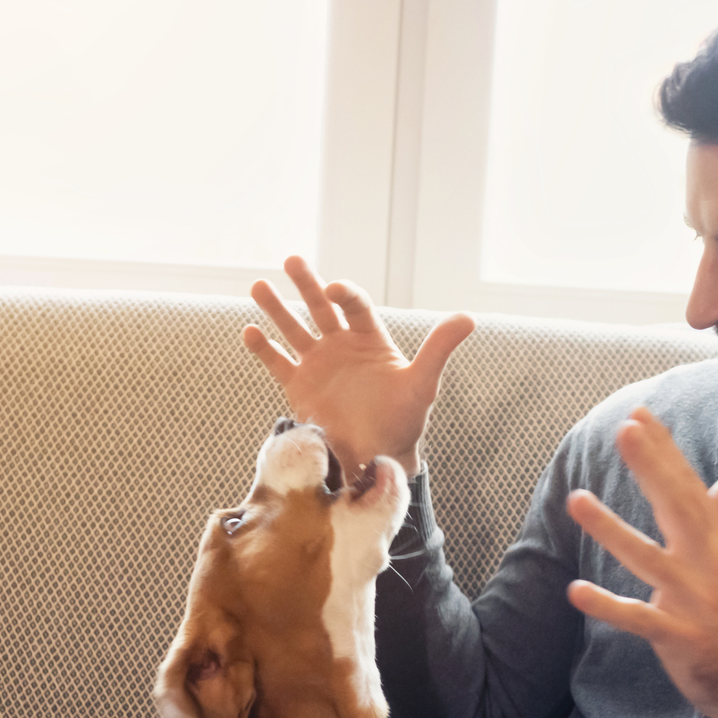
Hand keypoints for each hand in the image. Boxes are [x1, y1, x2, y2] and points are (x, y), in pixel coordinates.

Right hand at [242, 256, 474, 475]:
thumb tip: (468, 317)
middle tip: (291, 260)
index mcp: (370, 340)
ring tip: (258, 285)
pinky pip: (278, 363)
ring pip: (294, 329)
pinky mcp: (299, 387)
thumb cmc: (404, 420)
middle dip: (307, 284)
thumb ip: (439, 349)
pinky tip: (248, 331)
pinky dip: (263, 348)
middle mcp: (342, 346)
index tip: (331, 289)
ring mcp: (318, 365)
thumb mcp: (423, 384)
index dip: (343, 293)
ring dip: (276, 308)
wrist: (379, 457)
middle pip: (321, 307)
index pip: (355, 306)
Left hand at [565, 407, 717, 717]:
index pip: (688, 486)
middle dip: (651, 468)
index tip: (639, 414)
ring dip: (611, 528)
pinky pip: (638, 618)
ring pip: (648, 558)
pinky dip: (608, 605)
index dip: (665, 451)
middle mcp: (708, 564)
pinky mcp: (678, 637)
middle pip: (677, 508)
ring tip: (576, 499)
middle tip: (624, 430)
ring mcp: (693, 601)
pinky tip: (576, 590)